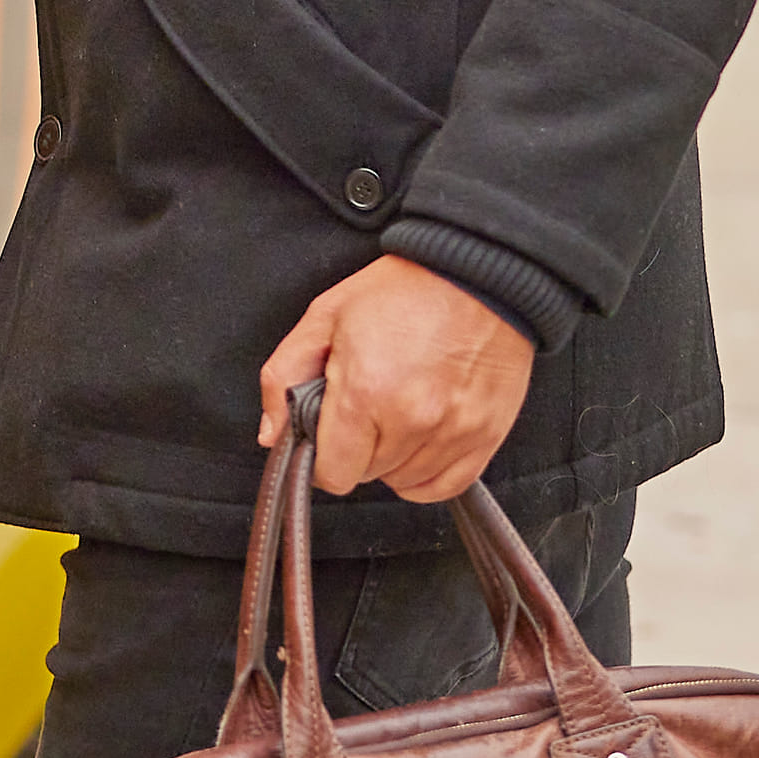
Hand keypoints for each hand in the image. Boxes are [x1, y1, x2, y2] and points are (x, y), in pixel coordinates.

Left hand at [256, 255, 531, 501]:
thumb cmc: (403, 290)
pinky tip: (420, 438)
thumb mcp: (325, 316)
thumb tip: (272, 433)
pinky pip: (446, 486)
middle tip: (367, 404)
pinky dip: (427, 472)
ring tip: (398, 409)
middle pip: (367, 476)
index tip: (329, 432)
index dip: (323, 455)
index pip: (333, 473)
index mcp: (365, 392)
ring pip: (404, 482)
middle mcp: (412, 420)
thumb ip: (284, 377)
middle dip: (358, 448)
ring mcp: (454, 432)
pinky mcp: (486, 436)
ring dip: (393, 457)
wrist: (476, 271)